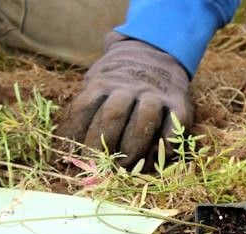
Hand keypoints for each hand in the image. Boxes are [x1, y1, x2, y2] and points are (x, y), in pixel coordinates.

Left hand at [60, 32, 190, 168]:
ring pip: (144, 121)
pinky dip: (164, 146)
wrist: (155, 53)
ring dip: (133, 148)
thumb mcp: (97, 86)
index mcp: (103, 83)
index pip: (84, 108)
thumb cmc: (118, 84)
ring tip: (124, 167)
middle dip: (103, 144)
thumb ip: (85, 114)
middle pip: (113, 115)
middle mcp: (129, 87)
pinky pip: (173, 127)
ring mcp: (156, 95)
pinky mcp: (179, 105)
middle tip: (99, 166)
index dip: (75, 134)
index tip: (72, 156)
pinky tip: (154, 159)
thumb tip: (65, 155)